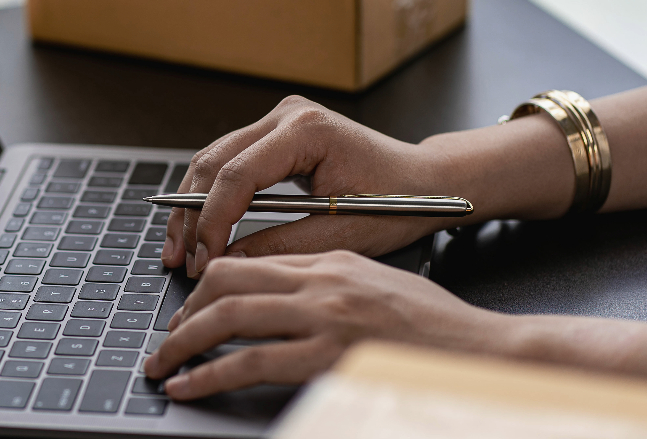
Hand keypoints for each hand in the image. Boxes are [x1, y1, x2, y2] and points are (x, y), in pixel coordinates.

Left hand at [142, 251, 503, 399]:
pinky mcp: (330, 356)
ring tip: (163, 365)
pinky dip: (210, 375)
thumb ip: (325, 285)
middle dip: (184, 312)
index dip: (207, 284)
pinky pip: (252, 362)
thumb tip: (275, 298)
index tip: (189, 308)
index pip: (249, 260)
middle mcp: (322, 282)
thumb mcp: (375, 285)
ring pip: (229, 318)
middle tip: (166, 340)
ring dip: (184, 343)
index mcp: (331, 262)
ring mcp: (325, 317)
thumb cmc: (435, 326)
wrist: (484, 353)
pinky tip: (190, 385)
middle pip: (227, 282)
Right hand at [162, 96, 453, 277]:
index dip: (213, 221)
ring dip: (193, 206)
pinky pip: (228, 163)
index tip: (204, 260)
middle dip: (192, 216)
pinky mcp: (275, 133)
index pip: (238, 175)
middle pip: (214, 163)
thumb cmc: (399, 202)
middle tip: (180, 259)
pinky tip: (198, 228)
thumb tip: (228, 261)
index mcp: (307, 130)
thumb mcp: (340, 233)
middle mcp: (287, 114)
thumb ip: (279, 245)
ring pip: (213, 161)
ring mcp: (278, 119)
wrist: (427, 181)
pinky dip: (210, 197)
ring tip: (178, 249)